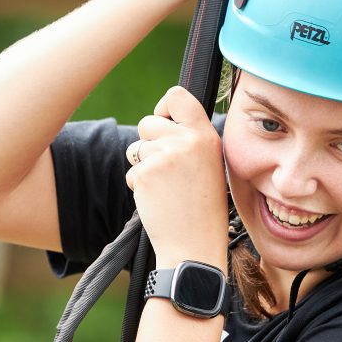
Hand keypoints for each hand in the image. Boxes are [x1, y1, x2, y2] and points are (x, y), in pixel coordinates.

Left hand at [125, 87, 228, 267]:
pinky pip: (132, 171)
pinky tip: (158, 201)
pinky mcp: (146, 174)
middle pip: (148, 122)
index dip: (164, 107)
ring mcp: (164, 157)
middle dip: (148, 143)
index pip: (177, 95)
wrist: (195, 246)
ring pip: (135, 148)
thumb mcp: (209, 167)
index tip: (164, 123)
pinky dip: (139, 186)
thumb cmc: (203, 211)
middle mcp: (186, 141)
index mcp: (205, 136)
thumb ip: (190, 141)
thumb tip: (164, 122)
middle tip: (165, 169)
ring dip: (142, 165)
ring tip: (164, 188)